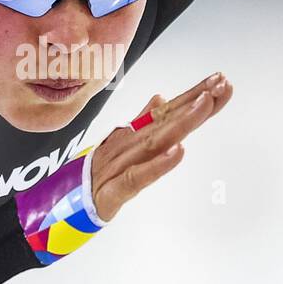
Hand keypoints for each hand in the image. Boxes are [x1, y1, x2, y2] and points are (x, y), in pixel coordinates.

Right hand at [90, 71, 233, 221]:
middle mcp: (129, 144)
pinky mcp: (114, 191)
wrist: (62, 203)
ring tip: (205, 106)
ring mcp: (120, 165)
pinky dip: (158, 165)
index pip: (168, 112)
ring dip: (182, 122)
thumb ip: (142, 121)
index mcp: (133, 135)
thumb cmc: (97, 174)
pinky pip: (137, 177)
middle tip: (221, 85)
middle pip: (167, 122)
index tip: (219, 80)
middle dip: (195, 102)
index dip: (193, 96)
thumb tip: (161, 98)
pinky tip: (178, 152)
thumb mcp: (121, 144)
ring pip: (155, 142)